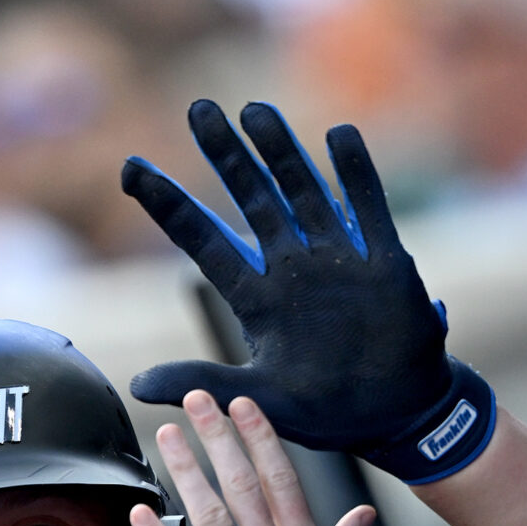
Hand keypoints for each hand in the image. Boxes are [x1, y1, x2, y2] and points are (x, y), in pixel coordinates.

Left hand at [122, 102, 493, 482]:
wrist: (396, 415)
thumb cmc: (328, 411)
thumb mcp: (258, 398)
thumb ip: (204, 383)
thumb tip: (135, 386)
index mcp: (257, 298)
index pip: (203, 240)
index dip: (168, 205)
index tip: (130, 170)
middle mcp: (292, 269)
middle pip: (253, 200)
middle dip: (227, 155)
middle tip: (200, 110)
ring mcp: (338, 259)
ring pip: (303, 191)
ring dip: (281, 152)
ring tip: (256, 109)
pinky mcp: (383, 261)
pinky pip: (369, 207)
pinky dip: (356, 173)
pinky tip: (339, 136)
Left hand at [134, 392, 380, 525]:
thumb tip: (363, 515)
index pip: (280, 478)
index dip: (259, 437)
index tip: (243, 405)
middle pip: (241, 484)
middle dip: (218, 437)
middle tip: (197, 400)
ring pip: (211, 516)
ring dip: (187, 471)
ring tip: (169, 437)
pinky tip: (139, 513)